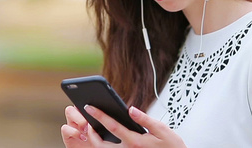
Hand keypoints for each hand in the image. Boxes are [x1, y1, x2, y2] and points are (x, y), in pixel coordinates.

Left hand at [61, 104, 186, 147]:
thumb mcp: (163, 131)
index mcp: (135, 142)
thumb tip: (130, 109)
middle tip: (88, 122)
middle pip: (100, 145)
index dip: (99, 115)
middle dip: (90, 133)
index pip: (112, 127)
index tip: (89, 107)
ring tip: (94, 129)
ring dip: (96, 141)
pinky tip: (104, 137)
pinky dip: (104, 145)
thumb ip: (145, 119)